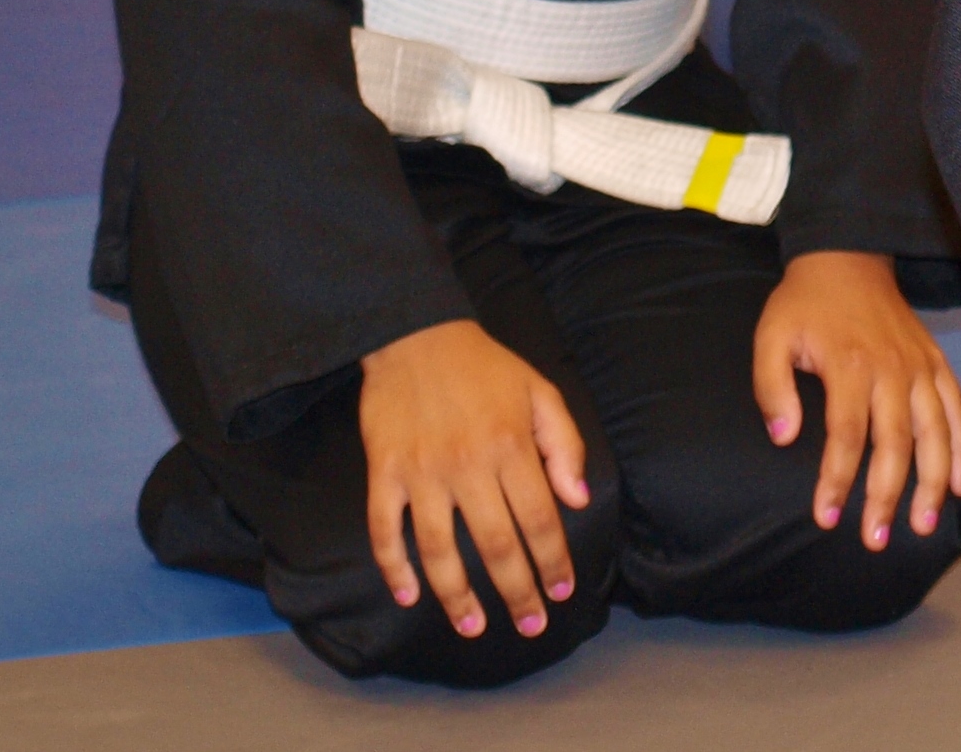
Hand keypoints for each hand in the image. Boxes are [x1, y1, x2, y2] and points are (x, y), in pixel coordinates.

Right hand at [358, 319, 590, 641]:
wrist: (415, 334)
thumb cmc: (485, 366)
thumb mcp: (539, 391)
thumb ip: (564, 445)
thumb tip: (577, 500)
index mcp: (510, 446)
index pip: (540, 519)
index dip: (553, 561)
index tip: (560, 591)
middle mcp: (468, 465)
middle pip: (497, 545)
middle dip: (517, 592)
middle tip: (529, 625)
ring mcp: (422, 473)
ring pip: (441, 551)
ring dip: (458, 597)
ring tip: (473, 626)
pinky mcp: (384, 473)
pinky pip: (385, 531)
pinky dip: (395, 568)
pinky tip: (409, 594)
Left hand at [753, 252, 960, 548]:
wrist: (847, 257)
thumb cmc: (804, 304)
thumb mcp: (772, 336)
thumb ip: (772, 387)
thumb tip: (784, 438)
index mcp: (850, 365)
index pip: (847, 436)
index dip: (837, 480)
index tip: (825, 518)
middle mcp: (892, 370)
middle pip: (896, 444)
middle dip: (886, 496)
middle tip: (874, 539)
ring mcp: (920, 367)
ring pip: (935, 433)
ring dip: (933, 483)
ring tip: (924, 524)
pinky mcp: (936, 363)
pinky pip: (958, 410)